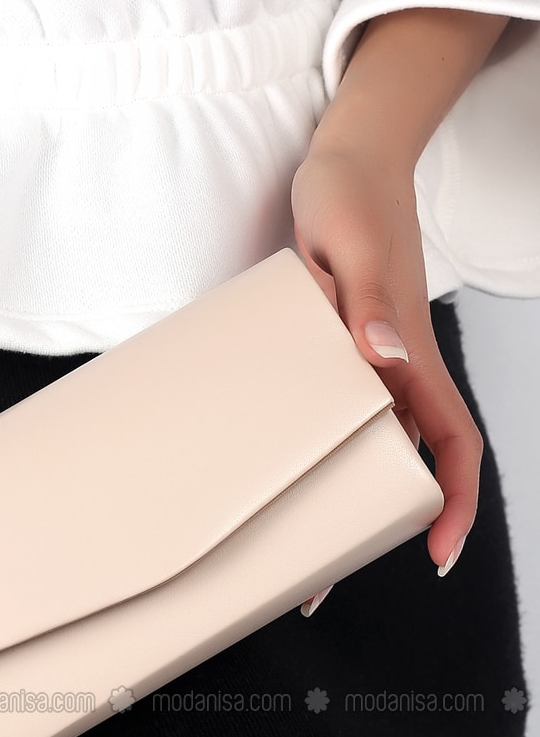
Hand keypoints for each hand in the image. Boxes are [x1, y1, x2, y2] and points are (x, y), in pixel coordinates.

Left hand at [291, 146, 479, 575]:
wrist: (346, 157)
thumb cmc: (350, 195)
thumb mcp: (350, 245)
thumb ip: (365, 303)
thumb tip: (385, 358)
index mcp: (411, 354)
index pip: (454, 439)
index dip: (456, 499)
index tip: (436, 553)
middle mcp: (397, 367)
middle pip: (408, 460)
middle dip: (380, 522)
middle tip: (324, 579)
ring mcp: (369, 360)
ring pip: (371, 442)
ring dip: (343, 493)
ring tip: (293, 544)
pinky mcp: (339, 347)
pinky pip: (339, 410)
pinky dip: (319, 447)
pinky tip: (280, 467)